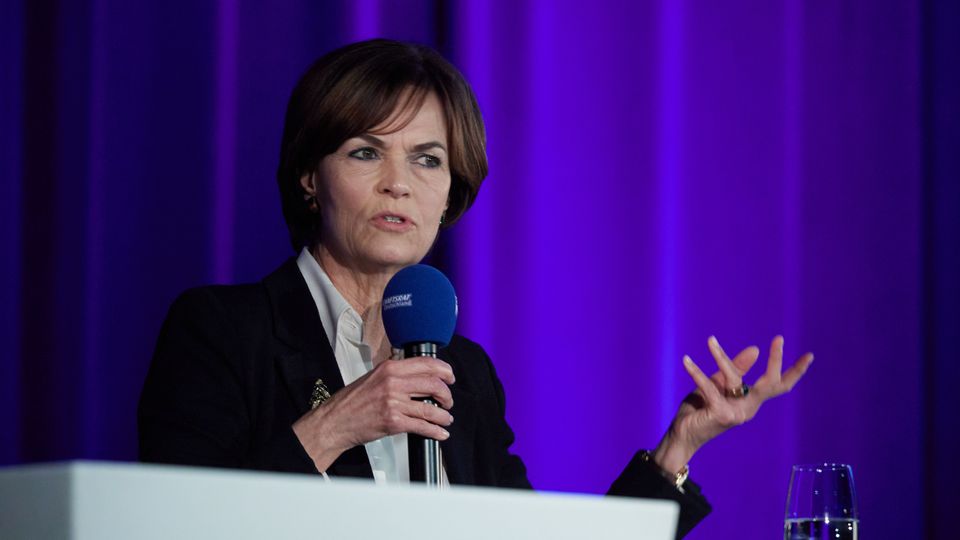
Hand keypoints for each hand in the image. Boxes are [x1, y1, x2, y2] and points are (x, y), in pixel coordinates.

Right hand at [292, 356, 454, 472]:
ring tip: (445, 419)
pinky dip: (435, 431)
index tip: (450, 377)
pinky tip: (440, 433)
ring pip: (431, 408)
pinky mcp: (393, 422)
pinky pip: (423, 426)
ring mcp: (393, 403)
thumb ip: (396, 374)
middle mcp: (393, 383)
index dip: (444, 370)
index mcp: (390, 368)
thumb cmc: (352, 401)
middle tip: (448, 401)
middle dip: (447, 395)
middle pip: (434, 384)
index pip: (426, 364)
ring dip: (443, 416)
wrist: (334, 422)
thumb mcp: (374, 377)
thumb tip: (420, 375)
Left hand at [653, 335, 812, 472]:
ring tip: (710, 340)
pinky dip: (696, 373)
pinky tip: (686, 360)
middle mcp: (748, 409)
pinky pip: (709, 387)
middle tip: (780, 339)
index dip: (794, 371)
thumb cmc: (699, 410)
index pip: (778, 386)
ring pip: (734, 378)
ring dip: (720, 356)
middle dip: (776, 361)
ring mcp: (736, 414)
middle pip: (770, 384)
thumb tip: (756, 349)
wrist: (682, 435)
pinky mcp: (720, 414)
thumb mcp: (718, 385)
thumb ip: (735, 369)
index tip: (809, 355)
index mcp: (750, 402)